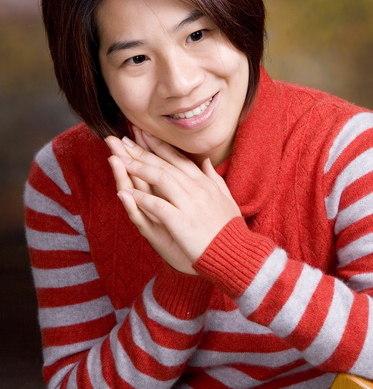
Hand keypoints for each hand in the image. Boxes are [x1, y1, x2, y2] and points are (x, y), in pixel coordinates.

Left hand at [105, 128, 239, 273]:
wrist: (237, 253)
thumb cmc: (230, 228)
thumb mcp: (226, 198)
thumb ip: (214, 178)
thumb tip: (206, 161)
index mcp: (205, 183)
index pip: (178, 159)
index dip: (158, 145)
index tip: (142, 135)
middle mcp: (196, 189)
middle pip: (165, 164)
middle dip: (142, 151)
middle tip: (122, 141)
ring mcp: (189, 204)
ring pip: (160, 178)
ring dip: (138, 168)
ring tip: (119, 160)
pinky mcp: (181, 222)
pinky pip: (158, 206)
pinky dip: (141, 198)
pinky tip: (126, 192)